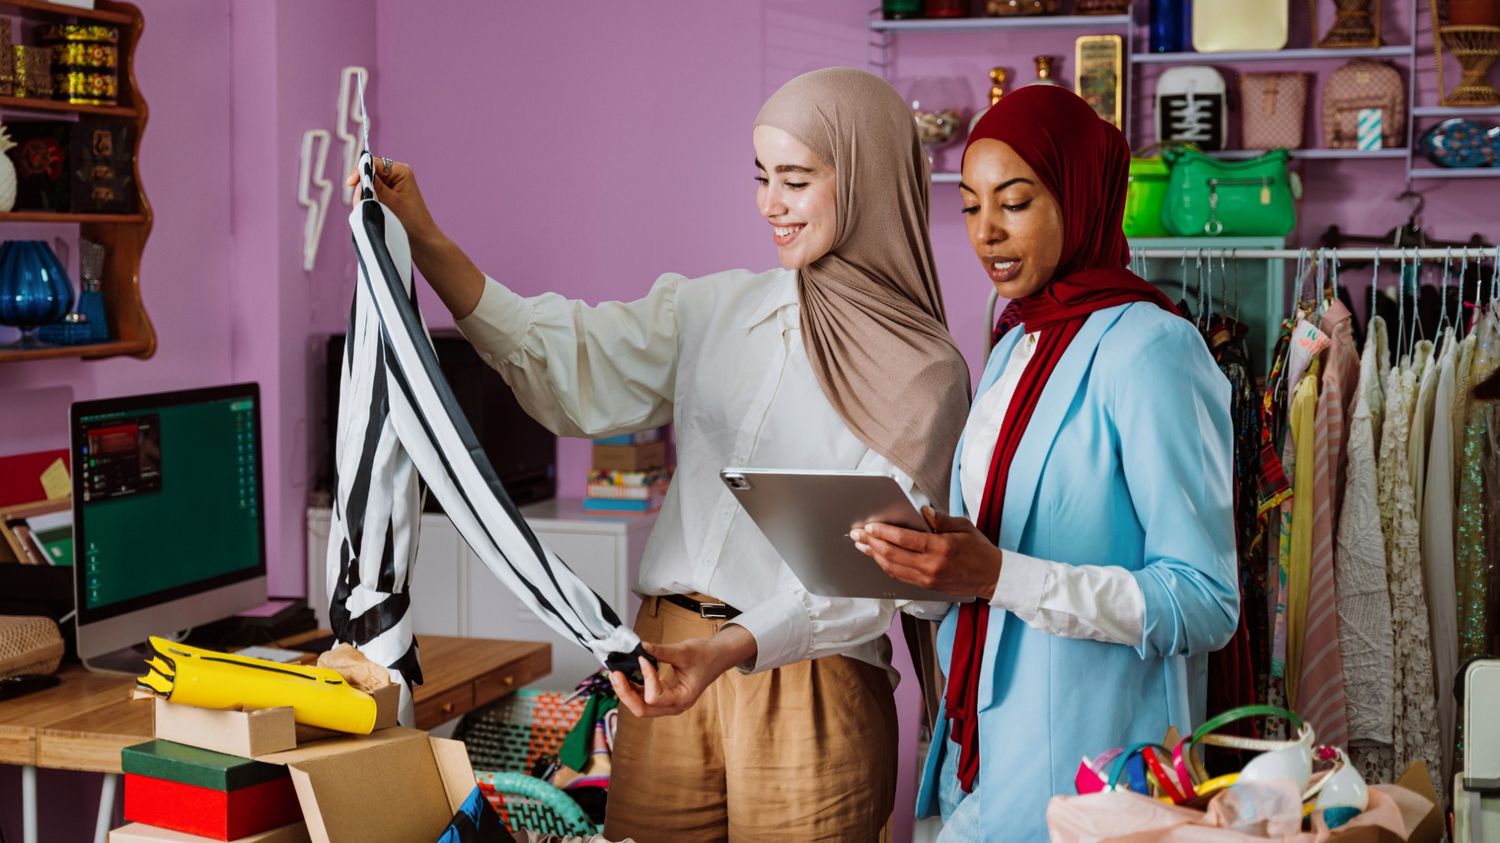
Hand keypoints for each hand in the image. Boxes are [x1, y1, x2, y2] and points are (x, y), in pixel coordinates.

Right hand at [345, 155, 485, 318]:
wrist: (422, 242)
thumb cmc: (412, 222)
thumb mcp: (391, 202)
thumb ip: (376, 186)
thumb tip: (362, 172)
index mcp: (401, 172)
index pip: (373, 163)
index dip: (360, 171)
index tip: (350, 184)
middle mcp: (395, 177)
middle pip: (367, 175)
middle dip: (362, 189)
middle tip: (362, 204)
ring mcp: (390, 188)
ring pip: (366, 187)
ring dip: (363, 199)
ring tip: (369, 212)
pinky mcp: (386, 199)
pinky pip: (370, 197)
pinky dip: (367, 204)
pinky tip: (371, 214)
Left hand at [608, 625, 756, 717]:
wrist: (715, 657)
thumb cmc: (705, 655)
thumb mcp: (684, 651)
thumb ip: (661, 651)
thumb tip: (640, 647)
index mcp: (683, 698)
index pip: (655, 696)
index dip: (646, 678)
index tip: (643, 658)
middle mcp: (673, 706)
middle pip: (642, 709)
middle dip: (626, 693)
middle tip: (616, 675)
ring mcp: (667, 703)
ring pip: (640, 706)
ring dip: (626, 691)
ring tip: (616, 674)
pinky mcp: (663, 696)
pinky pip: (643, 697)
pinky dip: (632, 688)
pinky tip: (624, 675)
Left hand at [852, 507, 1001, 601]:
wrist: (993, 577)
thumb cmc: (979, 550)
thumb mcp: (963, 526)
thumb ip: (940, 519)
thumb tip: (921, 511)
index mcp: (941, 548)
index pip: (904, 540)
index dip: (884, 532)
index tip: (870, 526)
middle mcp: (932, 566)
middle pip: (893, 555)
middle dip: (872, 543)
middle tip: (857, 534)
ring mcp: (928, 579)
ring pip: (893, 568)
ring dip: (874, 556)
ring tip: (862, 545)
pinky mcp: (927, 587)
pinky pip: (900, 577)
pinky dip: (886, 566)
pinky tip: (878, 558)